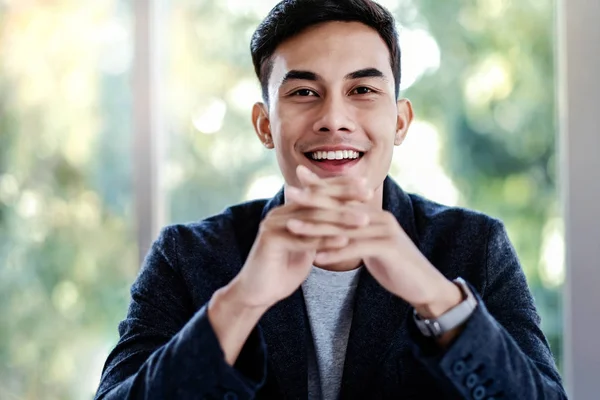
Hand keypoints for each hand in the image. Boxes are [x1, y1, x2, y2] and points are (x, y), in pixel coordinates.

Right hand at [229, 169, 372, 309]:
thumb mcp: (306, 245)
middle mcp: (280, 213)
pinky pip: (303, 240)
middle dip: (344, 196)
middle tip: (368, 194)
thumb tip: (342, 216)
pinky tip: (344, 242)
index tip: (366, 186)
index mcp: (288, 210)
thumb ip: (319, 230)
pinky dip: (325, 241)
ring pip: (313, 219)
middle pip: (316, 200)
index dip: (341, 187)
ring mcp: (273, 225)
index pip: (317, 192)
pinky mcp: (270, 241)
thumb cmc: (283, 270)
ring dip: (340, 219)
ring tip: (363, 220)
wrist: (258, 293)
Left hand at [286, 167, 461, 315]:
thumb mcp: (374, 244)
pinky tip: (316, 258)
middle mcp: (379, 217)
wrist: (424, 285)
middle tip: (289, 193)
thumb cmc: (396, 266)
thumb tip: (338, 228)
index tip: (298, 176)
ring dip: (316, 227)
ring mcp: (385, 230)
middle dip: (313, 199)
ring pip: (344, 227)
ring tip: (292, 226)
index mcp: (374, 213)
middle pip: (341, 206)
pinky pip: (357, 248)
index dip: (321, 185)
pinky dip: (335, 253)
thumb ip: (357, 233)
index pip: (344, 196)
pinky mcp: (388, 248)